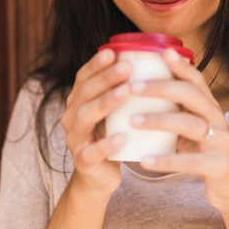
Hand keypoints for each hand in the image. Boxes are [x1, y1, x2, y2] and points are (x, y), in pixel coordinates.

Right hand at [61, 48, 131, 194]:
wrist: (99, 176)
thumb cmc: (113, 135)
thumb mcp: (117, 111)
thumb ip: (126, 89)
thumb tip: (157, 61)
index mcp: (79, 101)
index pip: (83, 77)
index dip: (95, 64)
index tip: (113, 52)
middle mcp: (71, 116)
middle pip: (84, 93)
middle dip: (106, 78)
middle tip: (127, 67)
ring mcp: (75, 139)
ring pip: (85, 117)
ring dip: (106, 102)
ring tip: (127, 92)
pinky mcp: (83, 162)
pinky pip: (91, 152)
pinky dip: (106, 144)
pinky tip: (123, 136)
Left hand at [130, 48, 228, 211]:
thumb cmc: (207, 157)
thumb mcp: (195, 131)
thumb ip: (177, 113)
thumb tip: (141, 94)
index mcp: (211, 109)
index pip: (197, 81)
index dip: (181, 66)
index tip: (161, 52)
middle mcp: (219, 121)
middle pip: (192, 95)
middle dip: (161, 88)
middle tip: (132, 87)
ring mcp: (222, 143)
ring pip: (191, 125)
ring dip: (159, 120)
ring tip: (132, 120)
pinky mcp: (220, 167)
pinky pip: (191, 162)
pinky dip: (166, 160)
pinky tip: (144, 159)